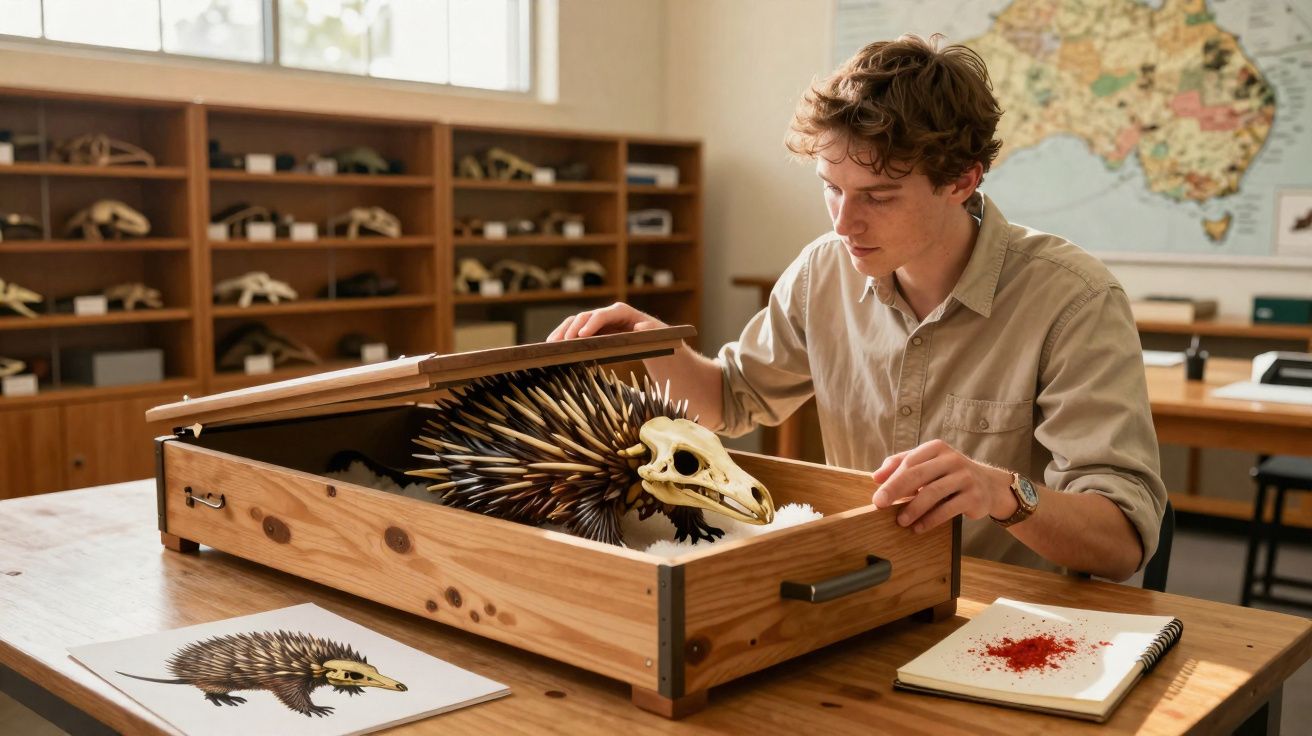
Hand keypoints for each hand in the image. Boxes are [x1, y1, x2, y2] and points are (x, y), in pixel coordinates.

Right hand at [546, 302, 668, 341]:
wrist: (653, 338)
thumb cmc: (656, 336)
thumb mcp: (658, 333)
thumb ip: (650, 329)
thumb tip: (639, 326)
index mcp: (622, 311)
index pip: (603, 314)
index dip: (591, 323)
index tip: (581, 335)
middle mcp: (607, 313)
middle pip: (585, 316)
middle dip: (573, 328)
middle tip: (563, 342)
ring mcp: (598, 321)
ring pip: (576, 321)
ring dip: (563, 331)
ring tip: (552, 343)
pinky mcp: (593, 330)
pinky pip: (575, 330)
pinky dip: (563, 335)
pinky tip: (553, 344)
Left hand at [870, 439, 1015, 532]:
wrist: (989, 486)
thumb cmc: (949, 474)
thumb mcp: (928, 464)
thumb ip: (901, 465)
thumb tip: (876, 477)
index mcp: (937, 448)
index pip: (909, 462)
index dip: (891, 478)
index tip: (877, 495)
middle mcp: (952, 459)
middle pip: (918, 474)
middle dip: (895, 490)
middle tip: (879, 505)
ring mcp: (965, 477)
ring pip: (932, 492)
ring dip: (913, 508)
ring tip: (901, 521)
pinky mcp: (974, 496)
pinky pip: (948, 509)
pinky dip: (930, 520)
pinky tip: (918, 528)